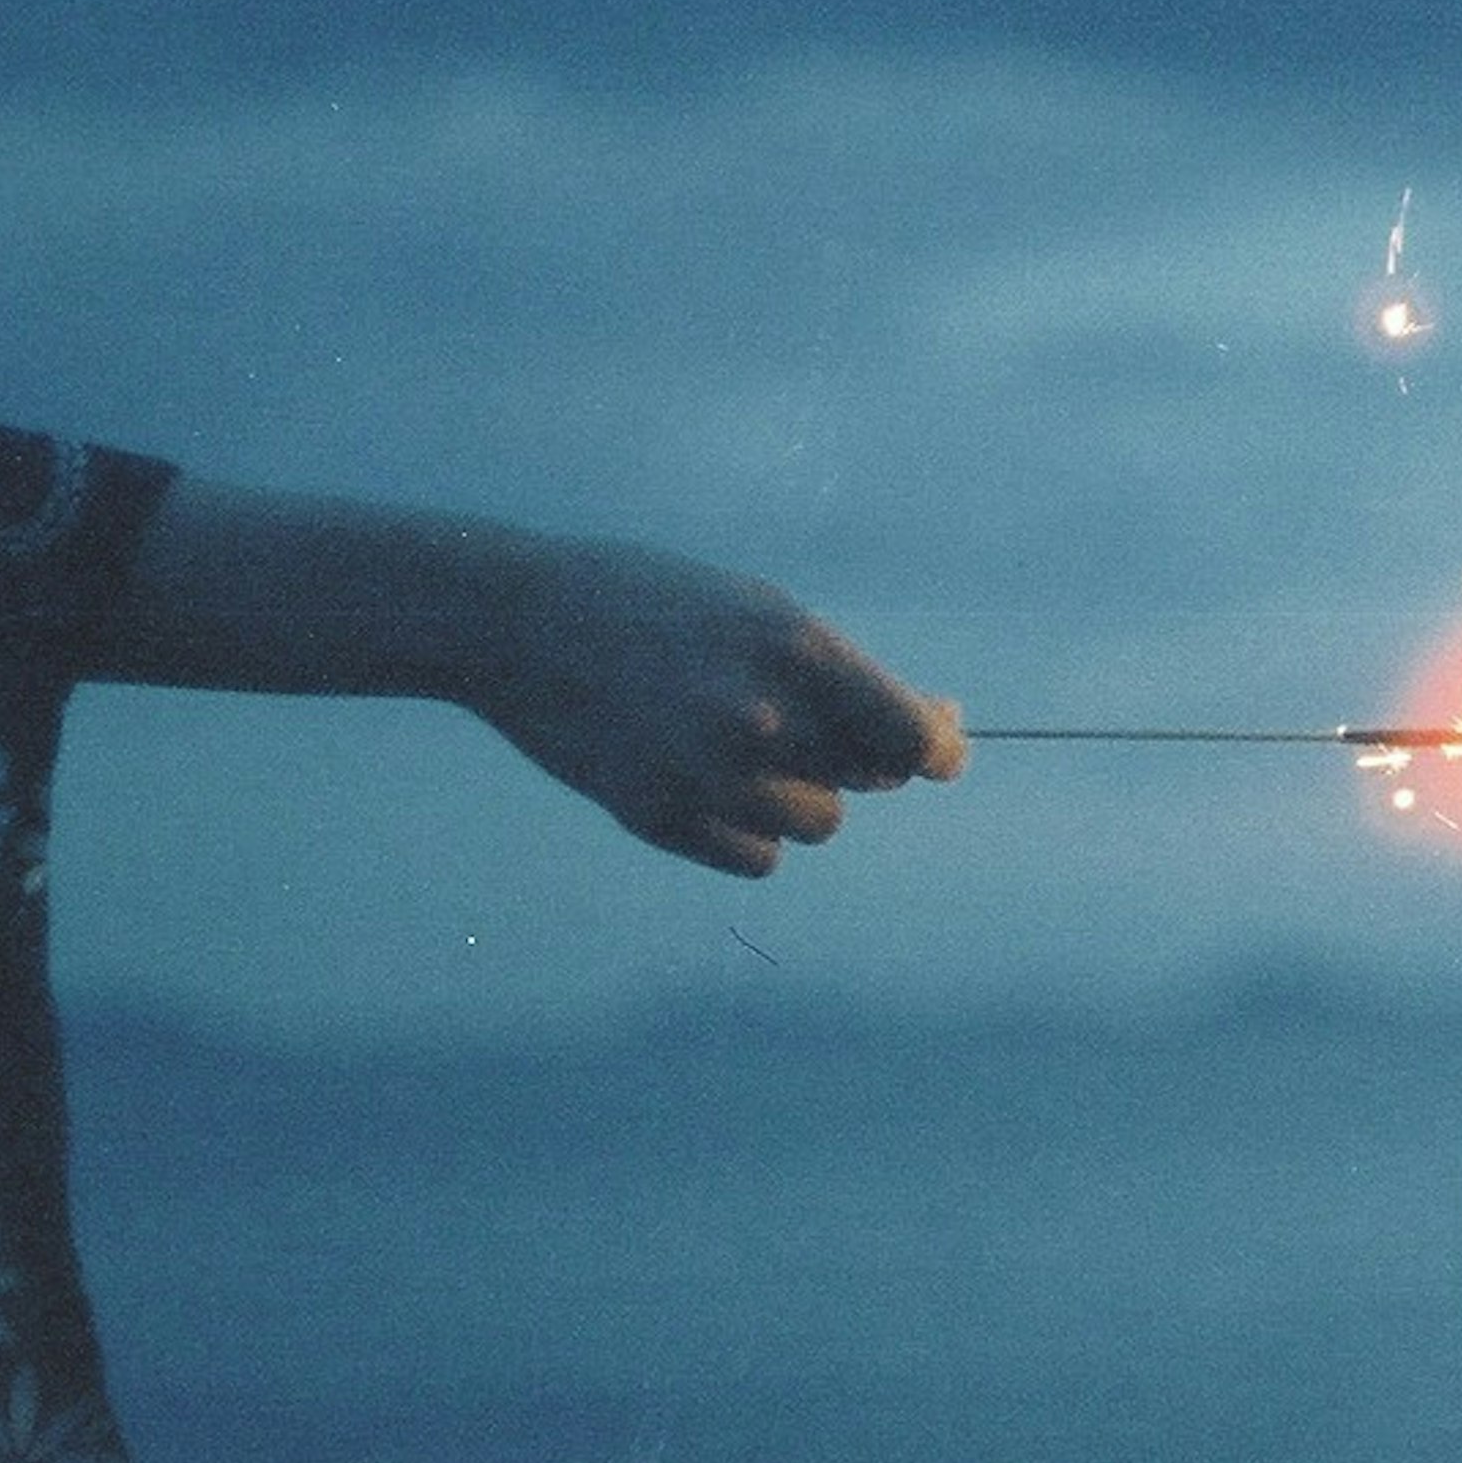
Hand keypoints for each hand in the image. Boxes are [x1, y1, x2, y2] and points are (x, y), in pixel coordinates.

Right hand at [96, 477, 965, 877]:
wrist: (516, 621)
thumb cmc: (654, 605)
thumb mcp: (757, 612)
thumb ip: (844, 678)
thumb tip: (940, 746)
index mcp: (795, 647)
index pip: (911, 737)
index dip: (939, 749)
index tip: (945, 752)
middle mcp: (758, 716)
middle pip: (868, 782)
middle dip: (852, 756)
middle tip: (799, 718)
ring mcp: (705, 775)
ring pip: (816, 824)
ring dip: (797, 794)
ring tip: (734, 741)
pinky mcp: (659, 819)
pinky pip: (759, 858)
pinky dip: (747, 830)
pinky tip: (700, 778)